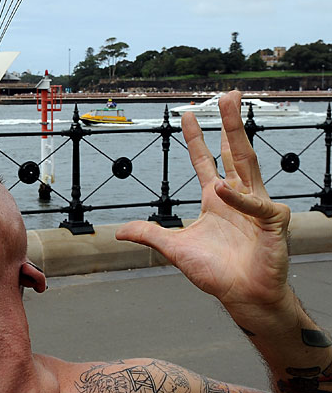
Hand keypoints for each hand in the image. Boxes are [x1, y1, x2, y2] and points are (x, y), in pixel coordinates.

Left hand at [116, 91, 292, 323]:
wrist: (243, 298)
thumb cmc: (217, 274)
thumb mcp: (175, 249)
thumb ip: (149, 235)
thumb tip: (119, 232)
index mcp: (216, 199)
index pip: (205, 161)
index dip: (196, 138)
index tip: (188, 115)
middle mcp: (237, 197)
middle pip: (232, 151)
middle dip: (229, 122)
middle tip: (226, 94)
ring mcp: (257, 206)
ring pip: (249, 161)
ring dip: (238, 133)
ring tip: (231, 106)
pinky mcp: (272, 221)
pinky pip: (255, 203)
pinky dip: (238, 198)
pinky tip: (221, 191)